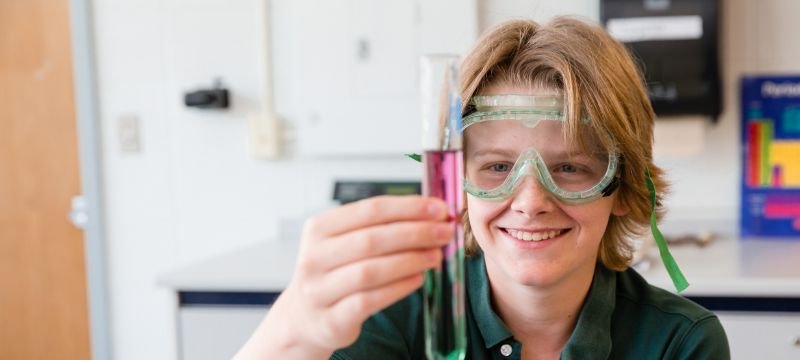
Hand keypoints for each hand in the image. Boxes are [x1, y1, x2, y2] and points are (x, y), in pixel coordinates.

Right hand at [235, 195, 451, 358]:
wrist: (306, 316)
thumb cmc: (336, 272)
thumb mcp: (347, 242)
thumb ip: (382, 227)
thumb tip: (432, 215)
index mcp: (320, 228)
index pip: (370, 210)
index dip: (409, 207)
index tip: (439, 208)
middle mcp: (314, 256)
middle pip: (372, 239)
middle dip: (415, 233)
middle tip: (444, 232)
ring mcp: (319, 289)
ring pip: (371, 271)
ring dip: (410, 261)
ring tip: (436, 256)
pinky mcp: (331, 318)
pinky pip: (370, 300)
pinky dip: (399, 288)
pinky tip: (419, 279)